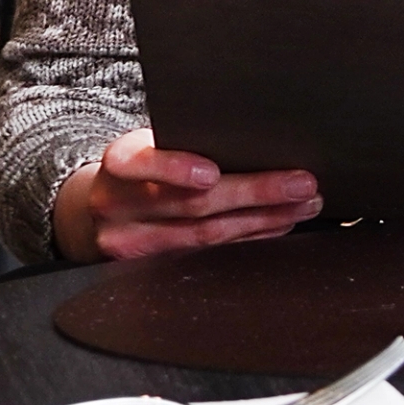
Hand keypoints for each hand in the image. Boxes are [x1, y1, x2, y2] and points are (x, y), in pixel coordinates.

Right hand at [52, 128, 321, 261]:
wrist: (99, 208)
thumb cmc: (140, 166)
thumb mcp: (148, 144)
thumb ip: (183, 140)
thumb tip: (253, 133)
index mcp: (118, 163)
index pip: (140, 163)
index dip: (175, 168)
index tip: (211, 173)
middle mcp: (118, 206)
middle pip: (191, 205)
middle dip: (254, 194)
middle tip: (301, 184)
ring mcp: (131, 245)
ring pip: (206, 237)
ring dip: (264, 220)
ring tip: (304, 203)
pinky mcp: (150, 271)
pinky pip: (209, 257)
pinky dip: (249, 239)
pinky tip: (278, 225)